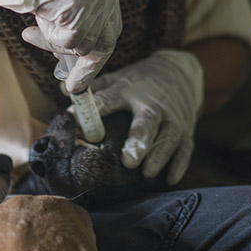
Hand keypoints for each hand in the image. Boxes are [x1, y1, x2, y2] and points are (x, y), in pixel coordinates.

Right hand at [0, 0, 120, 91]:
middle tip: (72, 85)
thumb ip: (69, 21)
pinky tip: (37, 23)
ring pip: (83, 46)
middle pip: (106, 43)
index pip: (109, 28)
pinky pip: (69, 43)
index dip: (95, 50)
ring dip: (56, 45)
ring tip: (34, 31)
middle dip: (88, 67)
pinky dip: (51, 39)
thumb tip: (65, 50)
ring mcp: (97, 4)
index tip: (82, 68)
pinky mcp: (83, 14)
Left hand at [88, 49, 202, 184]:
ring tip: (147, 173)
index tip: (76, 124)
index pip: (109, 100)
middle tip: (129, 162)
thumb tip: (65, 89)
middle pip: (147, 122)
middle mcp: (152, 104)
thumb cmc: (140, 81)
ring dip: (159, 156)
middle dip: (139, 142)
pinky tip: (170, 178)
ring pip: (169, 138)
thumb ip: (94, 88)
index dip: (93, 112)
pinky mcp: (186, 130)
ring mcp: (172, 118)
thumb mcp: (118, 78)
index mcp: (129, 90)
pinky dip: (180, 164)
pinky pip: (185, 148)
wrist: (180, 72)